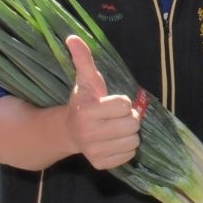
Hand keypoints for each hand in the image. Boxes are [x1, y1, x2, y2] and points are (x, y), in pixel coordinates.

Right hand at [64, 34, 139, 168]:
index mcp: (88, 110)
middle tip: (115, 117)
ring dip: (129, 133)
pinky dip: (126, 148)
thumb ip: (83, 60)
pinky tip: (113, 141)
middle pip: (132, 123)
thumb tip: (73, 37)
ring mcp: (94, 151)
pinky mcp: (100, 164)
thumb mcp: (85, 81)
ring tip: (115, 129)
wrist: (69, 131)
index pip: (124, 104)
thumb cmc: (84, 103)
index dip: (121, 102)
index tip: (110, 103)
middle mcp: (89, 132)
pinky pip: (129, 155)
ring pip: (133, 140)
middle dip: (128, 118)